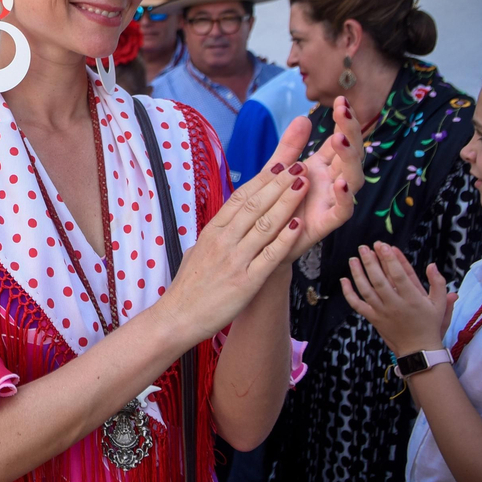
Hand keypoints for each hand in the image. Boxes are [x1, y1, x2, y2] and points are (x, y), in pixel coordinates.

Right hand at [162, 147, 310, 339]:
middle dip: (279, 184)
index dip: (263, 180)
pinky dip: (285, 239)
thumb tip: (226, 223)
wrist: (177, 317)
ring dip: (286, 203)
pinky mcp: (246, 281)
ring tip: (304, 185)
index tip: (281, 164)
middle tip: (299, 167)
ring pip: (264, 225)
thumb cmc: (188, 287)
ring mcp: (235, 260)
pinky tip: (299, 224)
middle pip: (254, 205)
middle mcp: (223, 241)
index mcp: (212, 232)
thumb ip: (215, 236)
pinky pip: (269, 255)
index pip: (240, 198)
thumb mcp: (196, 252)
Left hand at [287, 96, 365, 257]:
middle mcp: (331, 182)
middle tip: (344, 111)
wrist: (261, 244)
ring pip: (352, 177)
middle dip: (350, 131)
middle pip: (349, 153)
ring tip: (340, 139)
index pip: (338, 139)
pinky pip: (343, 210)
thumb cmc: (272, 207)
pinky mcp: (327, 223)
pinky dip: (345, 196)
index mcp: (320, 167)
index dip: (343, 121)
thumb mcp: (277, 172)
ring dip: (349, 158)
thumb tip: (303, 117)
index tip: (340, 100)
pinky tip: (342, 181)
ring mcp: (332, 201)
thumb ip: (290, 147)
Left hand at [340, 242, 450, 355]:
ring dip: (358, 273)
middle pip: (379, 280)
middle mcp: (395, 304)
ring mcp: (382, 312)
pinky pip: (357, 305)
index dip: (390, 260)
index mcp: (412, 299)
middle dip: (370, 262)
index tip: (383, 246)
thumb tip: (432, 265)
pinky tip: (344, 280)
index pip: (399, 276)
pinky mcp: (373, 318)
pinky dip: (348, 293)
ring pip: (366, 290)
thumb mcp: (439, 304)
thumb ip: (438, 283)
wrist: (418, 349)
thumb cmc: (430, 324)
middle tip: (364, 247)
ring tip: (353, 258)